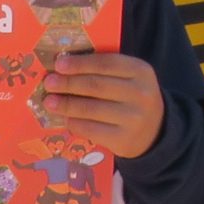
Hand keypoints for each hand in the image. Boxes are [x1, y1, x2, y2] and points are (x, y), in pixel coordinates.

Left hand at [41, 53, 166, 160]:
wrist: (155, 131)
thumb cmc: (132, 98)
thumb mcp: (129, 78)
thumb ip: (105, 70)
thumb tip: (64, 68)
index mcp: (141, 71)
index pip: (106, 63)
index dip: (80, 63)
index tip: (59, 64)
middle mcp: (140, 94)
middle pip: (96, 86)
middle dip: (68, 83)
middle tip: (49, 82)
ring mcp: (133, 118)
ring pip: (90, 108)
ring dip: (66, 104)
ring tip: (49, 102)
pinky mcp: (123, 139)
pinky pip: (91, 129)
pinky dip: (74, 123)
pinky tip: (65, 118)